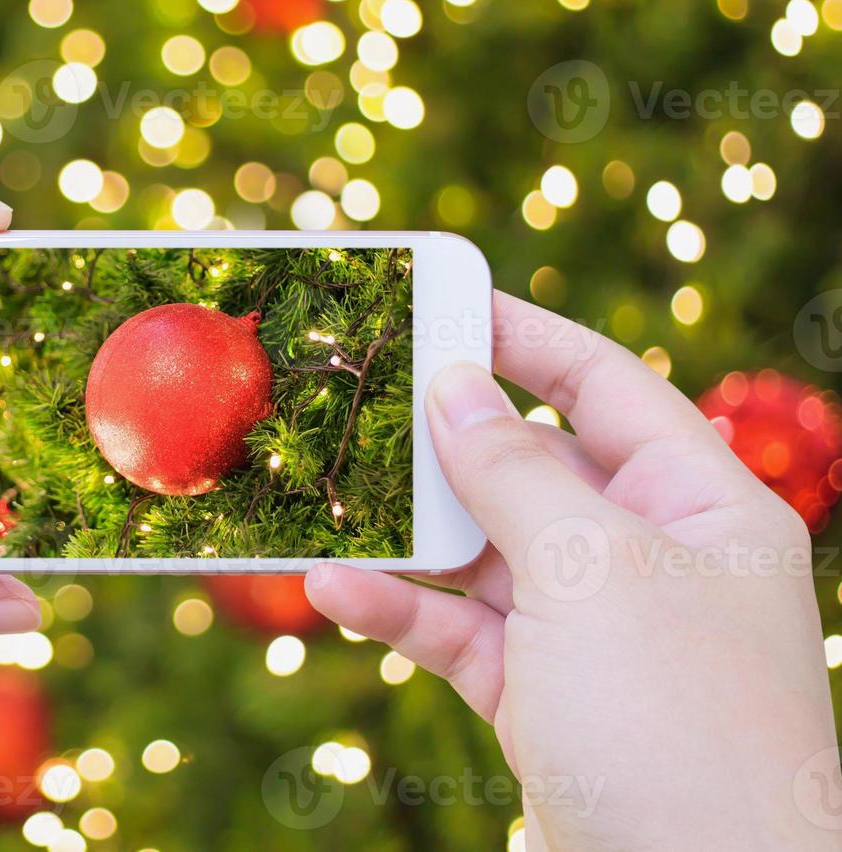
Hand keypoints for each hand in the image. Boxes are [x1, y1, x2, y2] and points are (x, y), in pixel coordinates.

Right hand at [305, 292, 838, 848]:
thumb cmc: (675, 725)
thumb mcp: (590, 572)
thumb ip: (512, 471)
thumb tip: (453, 384)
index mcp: (702, 507)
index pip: (606, 388)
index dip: (524, 339)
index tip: (439, 301)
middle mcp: (650, 561)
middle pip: (531, 468)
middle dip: (444, 441)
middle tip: (353, 398)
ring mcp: (592, 634)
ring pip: (481, 555)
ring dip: (405, 535)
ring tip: (324, 497)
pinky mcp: (541, 699)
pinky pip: (459, 631)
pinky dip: (399, 610)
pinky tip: (336, 590)